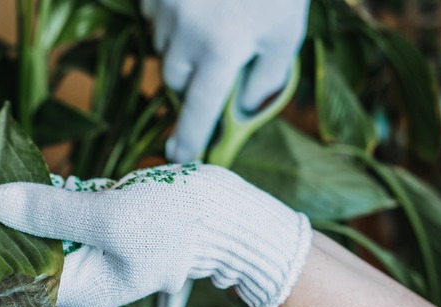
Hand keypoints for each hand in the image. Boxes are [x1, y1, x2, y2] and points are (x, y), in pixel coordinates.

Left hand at [0, 164, 311, 306]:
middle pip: (9, 258)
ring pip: (27, 232)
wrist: (222, 214)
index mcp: (80, 286)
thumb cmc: (175, 224)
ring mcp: (86, 247)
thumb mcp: (112, 218)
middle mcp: (77, 273)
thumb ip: (51, 211)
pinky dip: (27, 199)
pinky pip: (51, 213)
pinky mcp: (95, 222)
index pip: (4, 282)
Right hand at [142, 0, 309, 162]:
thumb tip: (241, 111)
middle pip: (176, 80)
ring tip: (213, 18)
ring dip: (184, 48)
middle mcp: (187, 34)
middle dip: (194, 79)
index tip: (179, 157)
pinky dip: (172, 20)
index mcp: (223, 50)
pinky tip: (197, 1)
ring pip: (165, 50)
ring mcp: (165, 9)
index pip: (200, 110)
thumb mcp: (285, 34)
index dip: (189, 138)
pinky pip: (155, 19)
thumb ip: (266, 80)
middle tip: (219, 59)